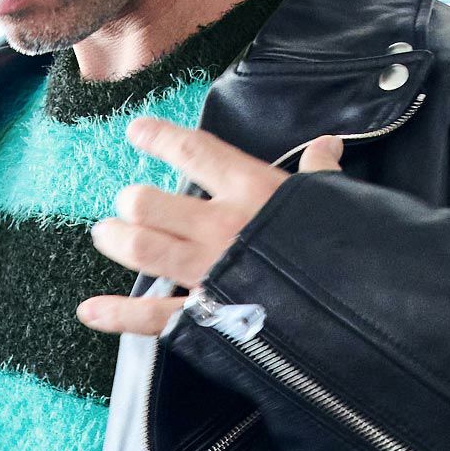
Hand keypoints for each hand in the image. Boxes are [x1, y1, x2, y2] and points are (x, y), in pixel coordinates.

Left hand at [75, 115, 343, 335]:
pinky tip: (89, 310)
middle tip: (126, 207)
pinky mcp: (207, 318)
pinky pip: (152, 316)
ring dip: (115, 240)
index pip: (194, 151)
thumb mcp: (338, 201)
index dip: (159, 138)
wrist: (360, 315)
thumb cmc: (350, 249)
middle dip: (130, 203)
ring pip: (140, 247)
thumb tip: (328, 146)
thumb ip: (321, 174)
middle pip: (149, 202)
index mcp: (253, 189)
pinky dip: (115, 315)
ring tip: (106, 235)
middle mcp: (222, 226)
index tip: (137, 132)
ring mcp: (210, 272)